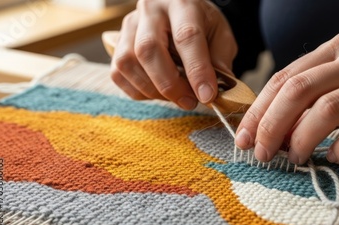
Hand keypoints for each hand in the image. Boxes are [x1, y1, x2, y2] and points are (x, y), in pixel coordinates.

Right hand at [110, 0, 236, 109]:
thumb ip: (219, 61)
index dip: (197, 70)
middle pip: (148, 49)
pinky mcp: (117, 43)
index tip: (206, 95)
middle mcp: (151, 10)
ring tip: (176, 97)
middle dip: (169, 84)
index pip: (186, 36)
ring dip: (153, 89)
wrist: (181, 13)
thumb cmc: (203, 25)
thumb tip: (212, 91)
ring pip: (128, 62)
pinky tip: (158, 92)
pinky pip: (118, 74)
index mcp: (182, 3)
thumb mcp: (221, 36)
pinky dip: (139, 91)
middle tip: (189, 102)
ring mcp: (129, 25)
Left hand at [235, 32, 338, 164]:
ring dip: (302, 139)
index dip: (260, 110)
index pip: (285, 77)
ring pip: (328, 109)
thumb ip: (313, 96)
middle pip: (300, 90)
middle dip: (272, 126)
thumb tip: (271, 128)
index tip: (245, 138)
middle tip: (262, 154)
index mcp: (338, 49)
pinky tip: (334, 158)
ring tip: (294, 159)